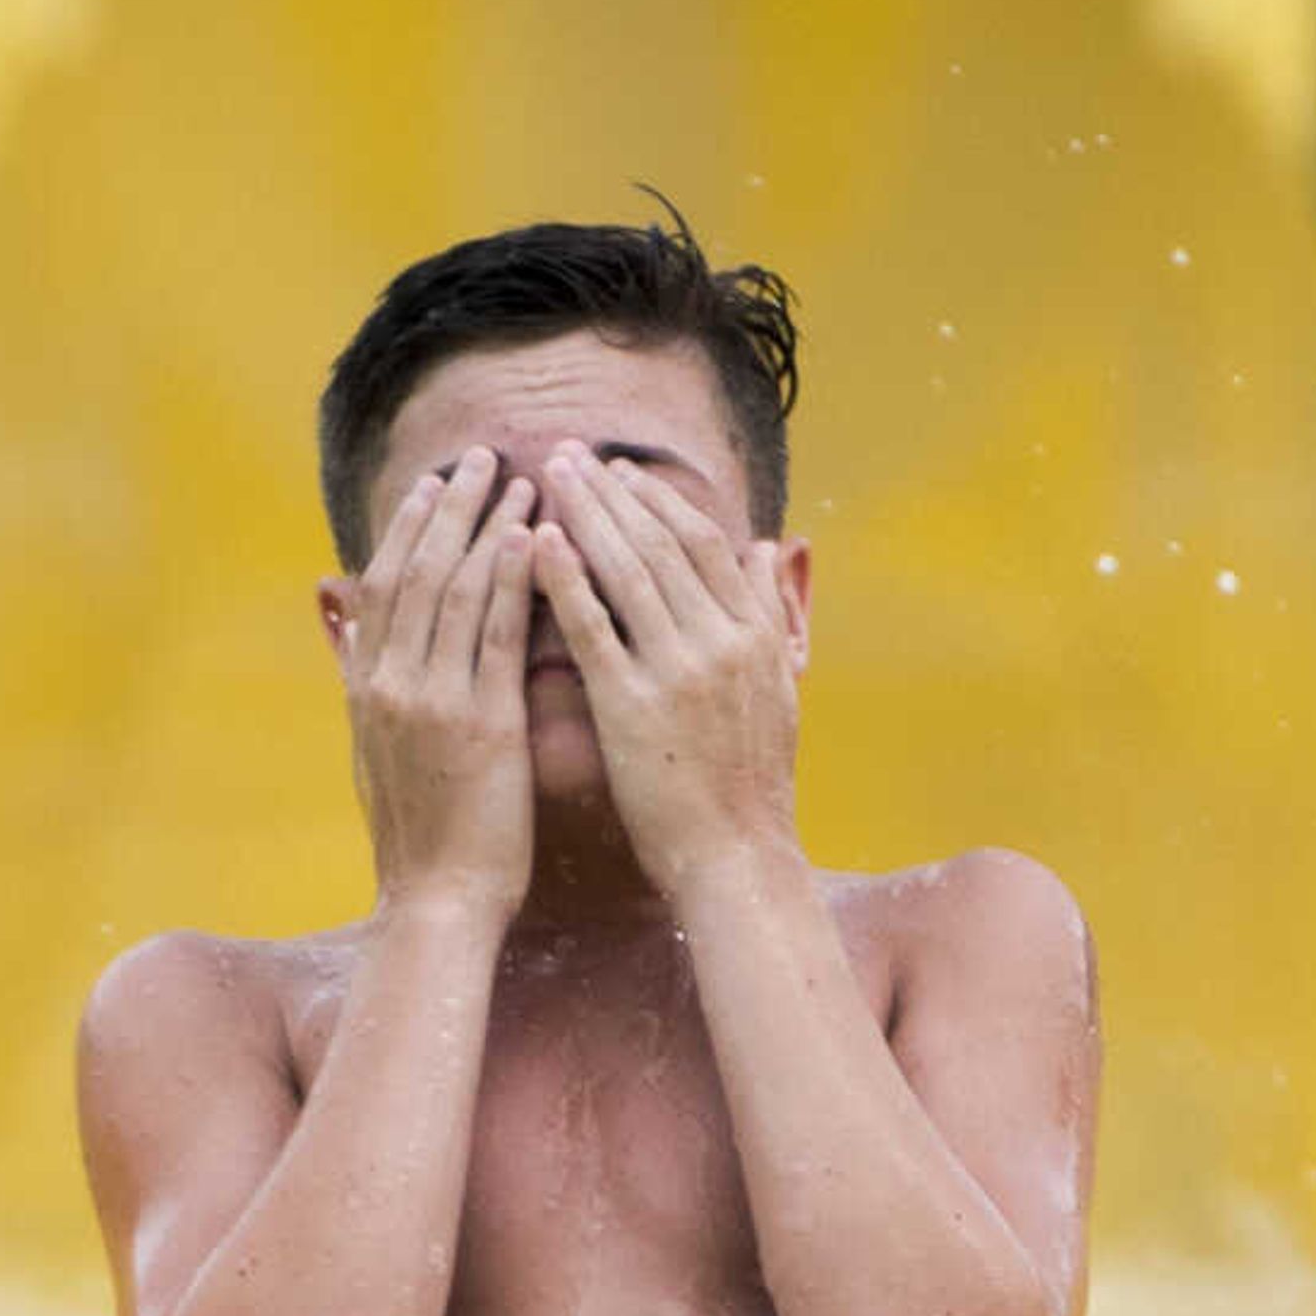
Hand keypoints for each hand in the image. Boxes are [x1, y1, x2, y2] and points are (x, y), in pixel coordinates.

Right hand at [332, 446, 538, 915]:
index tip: (436, 482)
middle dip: (449, 506)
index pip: (384, 583)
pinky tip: (534, 539)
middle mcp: (392, 683)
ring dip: (489, 525)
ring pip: (458, 589)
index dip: (410, 526)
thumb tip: (347, 627)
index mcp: (367, 688)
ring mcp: (433, 701)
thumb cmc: (419, 837)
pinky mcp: (481, 724)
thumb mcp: (374, 751)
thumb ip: (364, 682)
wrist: (436, 902)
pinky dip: (513, 579)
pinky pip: (497, 634)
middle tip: (480, 456)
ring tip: (521, 478)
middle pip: (418, 569)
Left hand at [529, 449, 801, 889]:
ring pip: (626, 572)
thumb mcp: (779, 689)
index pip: (702, 542)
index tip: (618, 470)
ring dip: (583, 516)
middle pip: (659, 543)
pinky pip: (593, 629)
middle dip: (609, 492)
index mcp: (754, 635)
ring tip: (544, 478)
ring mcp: (677, 673)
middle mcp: (720, 642)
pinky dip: (565, 579)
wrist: (738, 861)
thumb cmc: (753, 784)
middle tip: (565, 454)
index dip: (656, 499)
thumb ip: (769, 612)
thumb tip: (769, 546)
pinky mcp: (633, 709)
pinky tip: (535, 543)